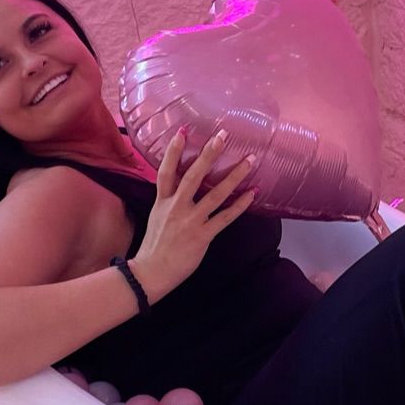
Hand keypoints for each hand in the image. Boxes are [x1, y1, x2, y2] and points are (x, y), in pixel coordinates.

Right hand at [131, 129, 255, 300]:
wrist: (151, 273)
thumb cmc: (154, 247)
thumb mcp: (156, 217)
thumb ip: (169, 201)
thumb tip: (180, 187)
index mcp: (162, 201)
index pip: (166, 171)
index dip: (173, 151)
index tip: (183, 131)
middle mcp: (176, 207)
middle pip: (193, 175)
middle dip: (209, 154)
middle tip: (222, 135)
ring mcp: (190, 220)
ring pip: (215, 193)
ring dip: (234, 176)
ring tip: (250, 160)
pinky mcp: (203, 235)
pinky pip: (226, 216)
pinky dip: (241, 204)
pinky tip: (253, 193)